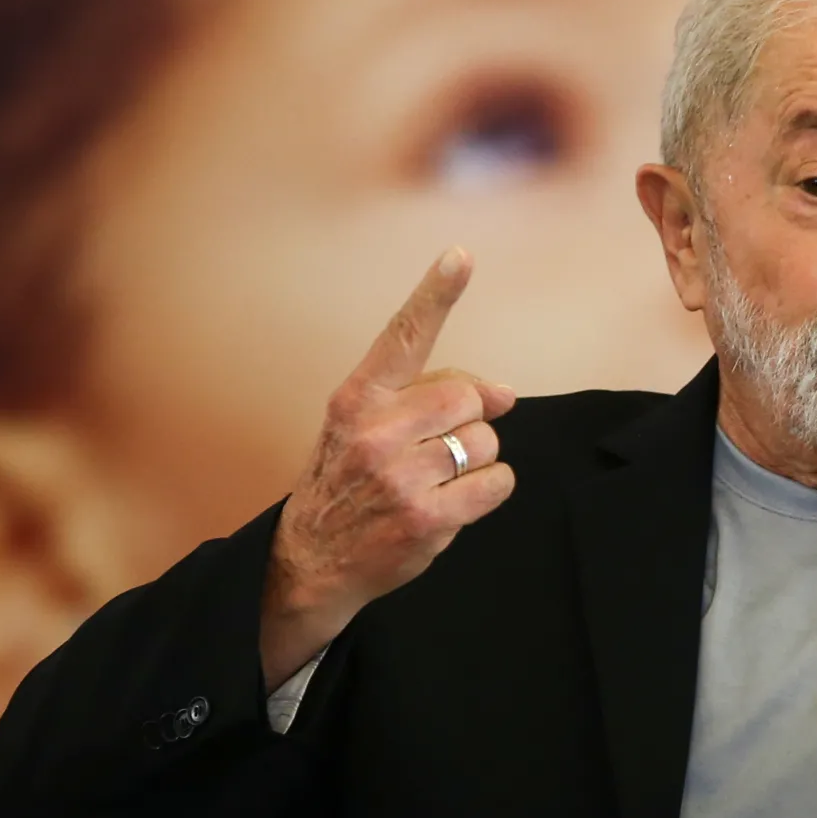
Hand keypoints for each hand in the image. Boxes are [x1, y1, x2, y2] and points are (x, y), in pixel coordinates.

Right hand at [261, 248, 516, 683]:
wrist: (310, 562)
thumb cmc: (347, 485)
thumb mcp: (364, 428)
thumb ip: (426, 398)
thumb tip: (506, 393)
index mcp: (357, 399)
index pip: (402, 336)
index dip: (435, 293)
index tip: (461, 255)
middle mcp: (375, 431)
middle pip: (466, 397)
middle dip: (467, 422)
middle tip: (439, 449)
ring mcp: (400, 477)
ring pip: (485, 441)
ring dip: (476, 460)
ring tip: (437, 481)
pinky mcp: (427, 517)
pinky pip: (496, 483)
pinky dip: (488, 492)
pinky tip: (454, 505)